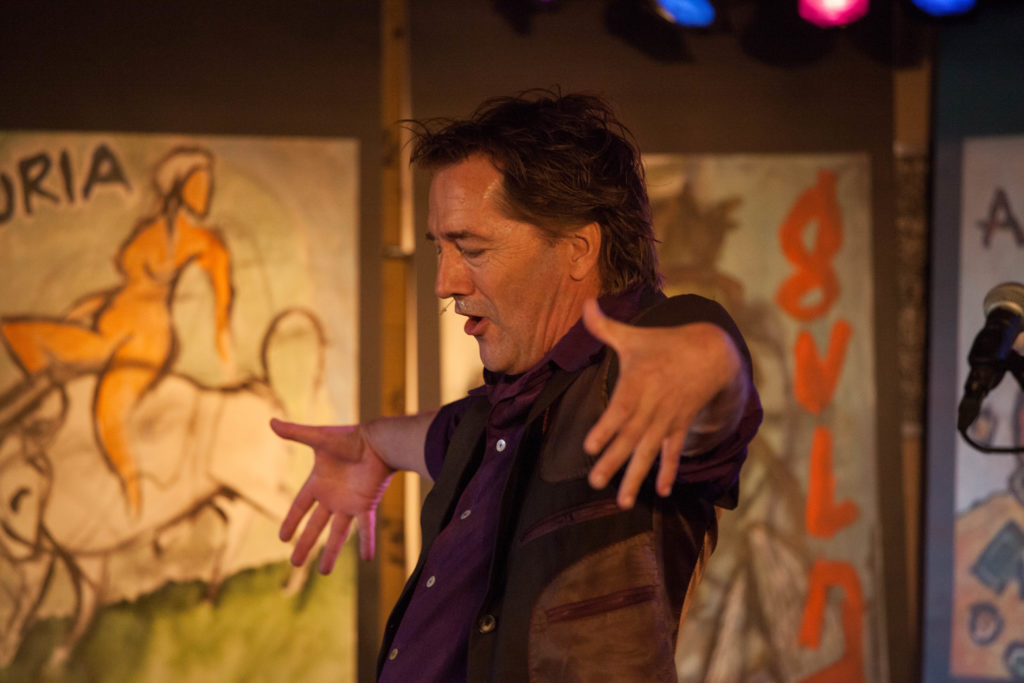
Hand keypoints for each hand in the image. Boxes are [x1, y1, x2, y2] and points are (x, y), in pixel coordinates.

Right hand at [270, 418, 394, 572]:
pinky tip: (366, 559)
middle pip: (315, 526)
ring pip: (337, 534)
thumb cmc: (349, 438)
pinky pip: (365, 528)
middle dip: (305, 545)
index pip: (299, 507)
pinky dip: (366, 543)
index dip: (291, 521)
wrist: (378, 441)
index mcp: (318, 483)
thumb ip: (296, 433)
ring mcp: (349, 503)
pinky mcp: (366, 505)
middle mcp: (332, 497)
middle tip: (295, 565)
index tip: (282, 538)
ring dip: (331, 553)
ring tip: (323, 573)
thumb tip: (271, 421)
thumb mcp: (318, 438)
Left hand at [581, 299, 742, 508]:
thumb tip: (585, 303)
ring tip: (623, 502)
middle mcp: (652, 406)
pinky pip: (674, 452)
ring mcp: (667, 419)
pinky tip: (663, 492)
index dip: (606, 429)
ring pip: (649, 452)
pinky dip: (670, 471)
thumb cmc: (663, 345)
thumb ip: (604, 326)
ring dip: (636, 477)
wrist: (710, 354)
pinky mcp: (679, 426)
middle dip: (614, 461)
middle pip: (631, 438)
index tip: (590, 447)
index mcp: (638, 384)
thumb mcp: (634, 335)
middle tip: (595, 483)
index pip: (619, 410)